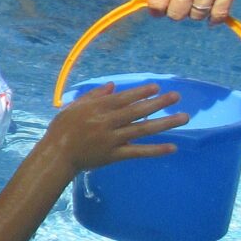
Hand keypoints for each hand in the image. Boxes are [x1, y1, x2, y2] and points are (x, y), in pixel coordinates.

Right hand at [40, 82, 188, 171]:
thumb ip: (93, 96)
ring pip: (142, 129)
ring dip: (165, 123)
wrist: (56, 155)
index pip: (123, 98)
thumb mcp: (73, 107)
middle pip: (137, 111)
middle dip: (158, 103)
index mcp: (97, 109)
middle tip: (176, 96)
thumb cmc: (62, 129)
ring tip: (183, 117)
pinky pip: (138, 152)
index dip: (141, 92)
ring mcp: (112, 139)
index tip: (156, 87)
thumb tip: (114, 86)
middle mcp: (107, 122)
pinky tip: (173, 147)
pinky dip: (156, 150)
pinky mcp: (115, 155)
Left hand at [147, 0, 240, 23]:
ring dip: (197, 13)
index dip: (158, 10)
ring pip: (197, 15)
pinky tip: (213, 18)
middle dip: (178, 12)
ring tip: (201, 4)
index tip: (160, 11)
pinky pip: (219, 14)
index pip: (156, 4)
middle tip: (184, 5)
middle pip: (176, 14)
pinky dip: (216, 19)